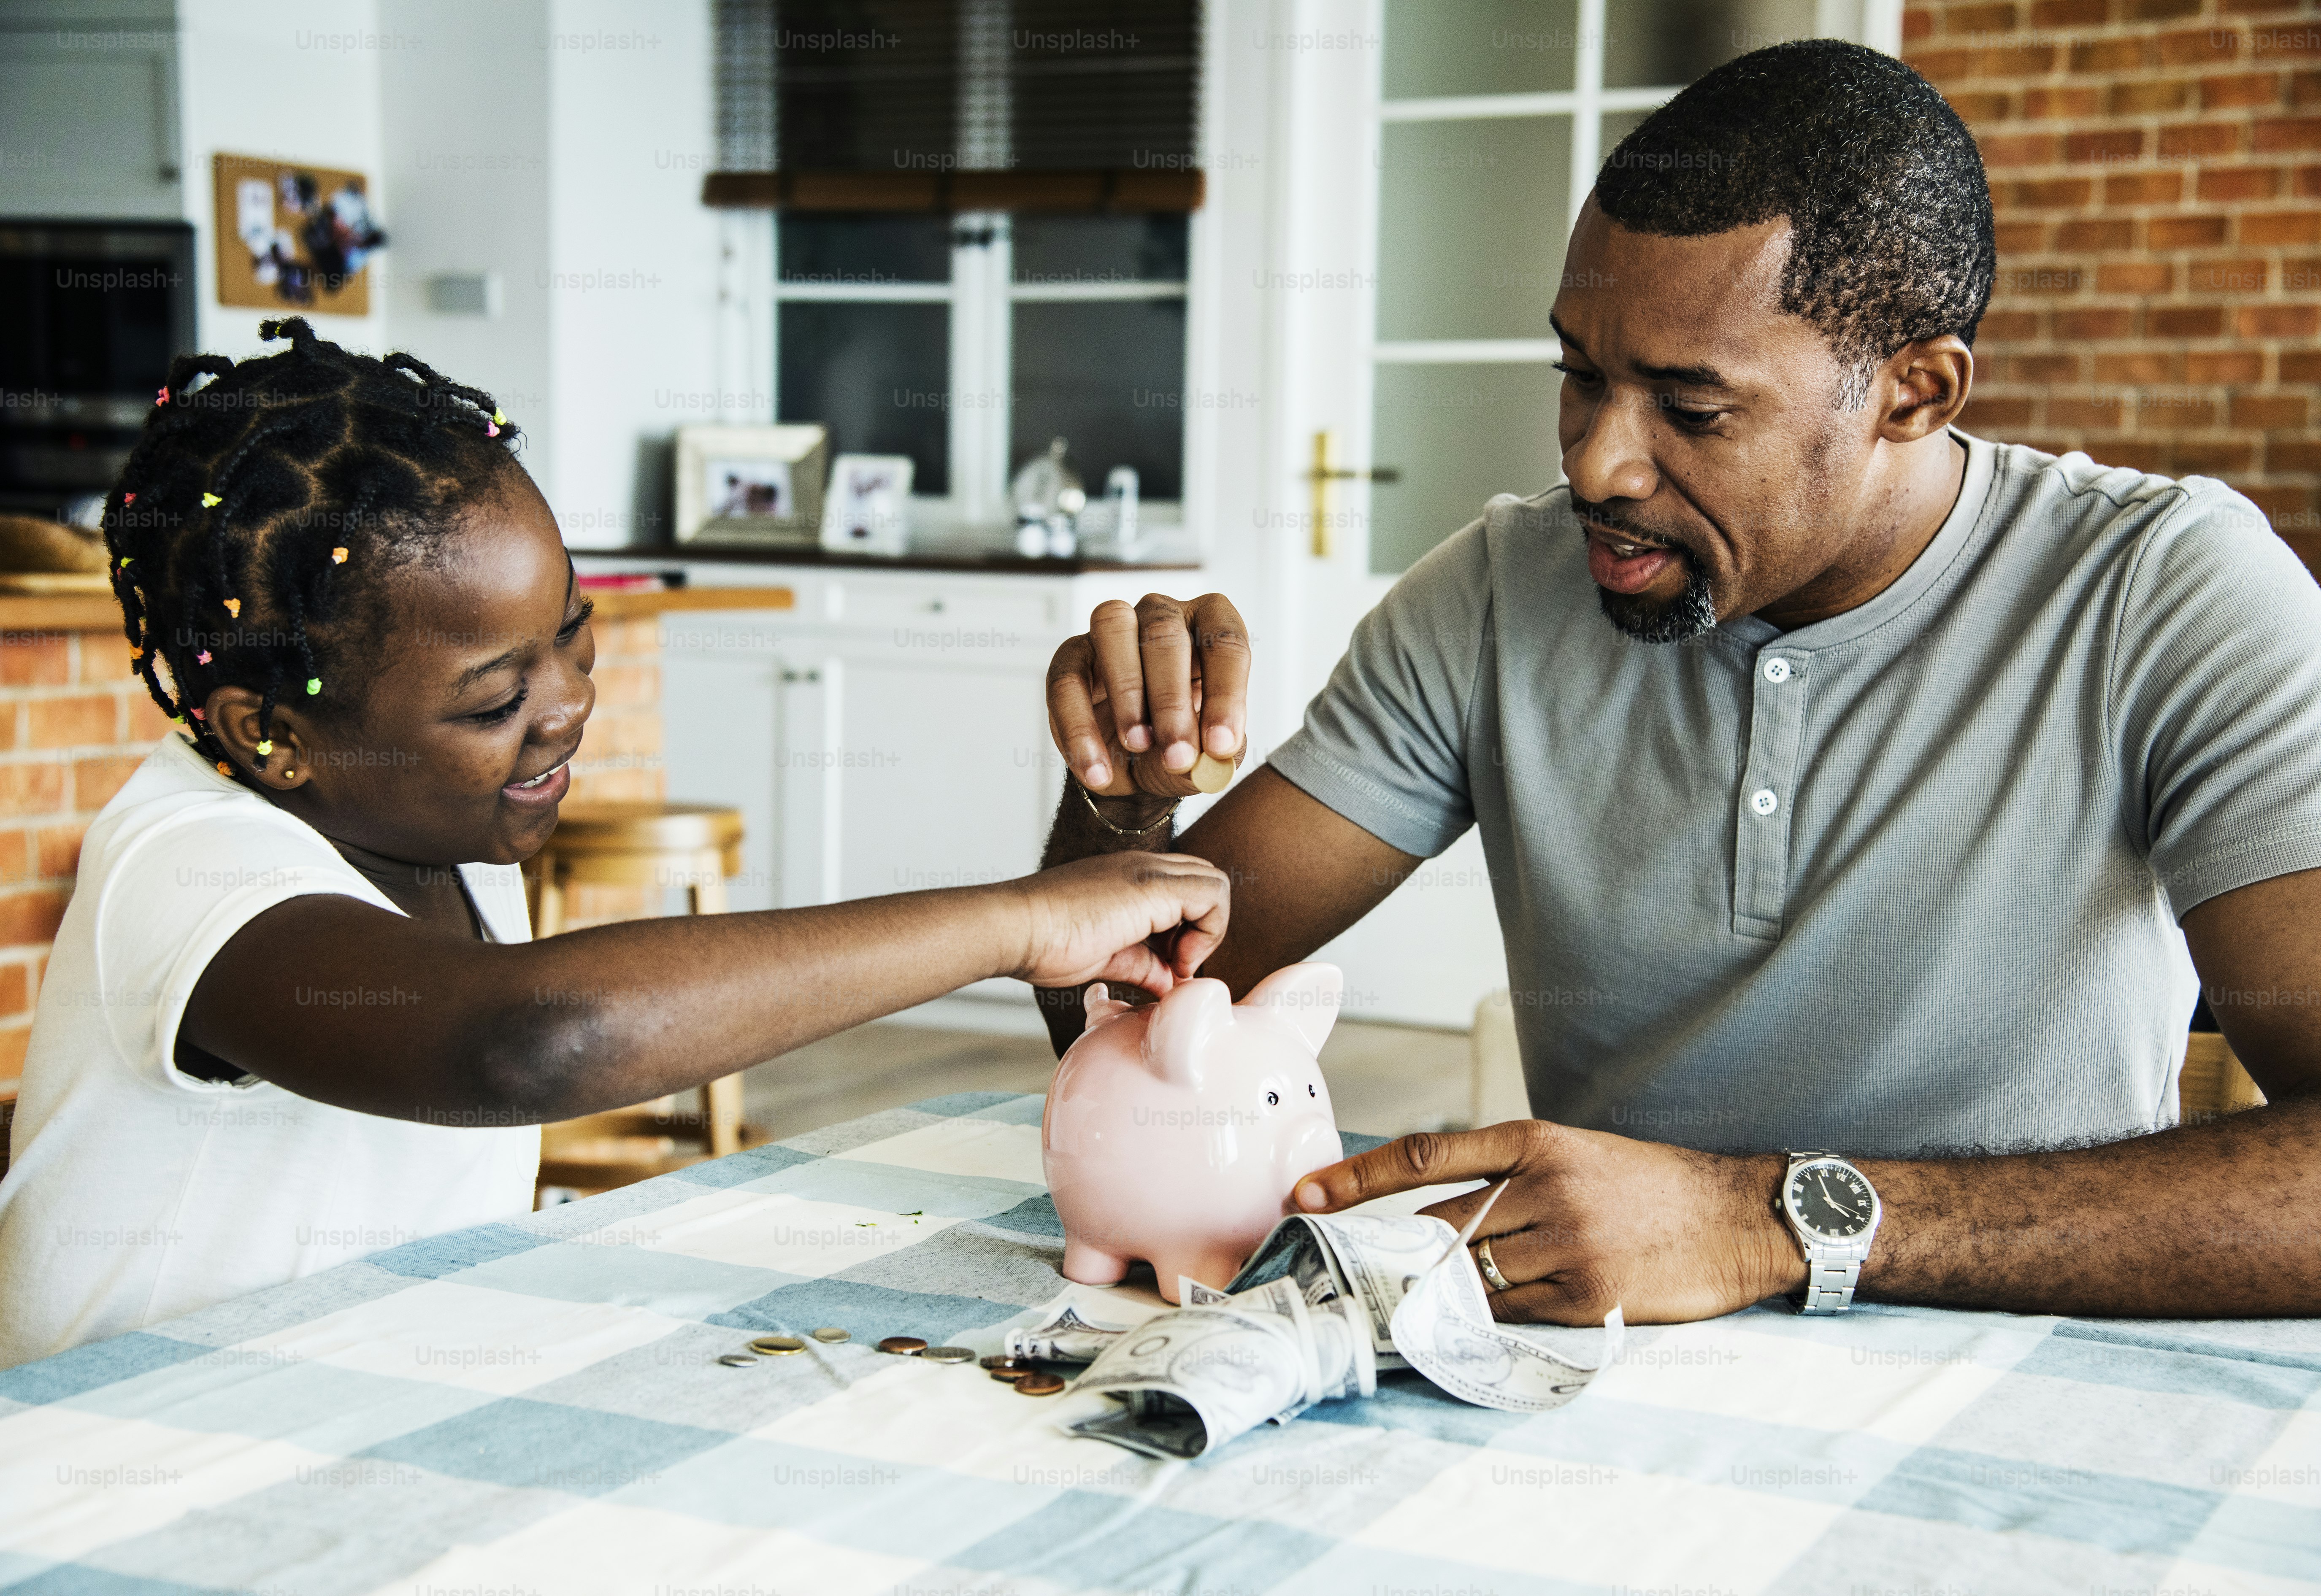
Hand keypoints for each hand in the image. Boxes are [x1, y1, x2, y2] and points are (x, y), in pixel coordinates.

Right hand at [1003, 850, 1230, 993]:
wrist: (1015, 928)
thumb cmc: (1046, 943)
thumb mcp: (1108, 957)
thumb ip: (1144, 965)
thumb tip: (1170, 984)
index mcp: (1131, 877)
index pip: (1188, 887)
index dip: (1191, 928)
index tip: (1170, 965)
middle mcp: (1144, 866)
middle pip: (1207, 880)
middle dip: (1206, 926)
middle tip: (1177, 963)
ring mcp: (1149, 871)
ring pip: (1216, 883)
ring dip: (1209, 929)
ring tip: (1175, 964)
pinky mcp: (1152, 886)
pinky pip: (1212, 895)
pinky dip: (1208, 932)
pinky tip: (1175, 962)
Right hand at [1047, 593, 1250, 797]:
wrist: (1133, 767)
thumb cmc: (1180, 745)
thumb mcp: (1207, 757)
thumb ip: (1215, 755)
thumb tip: (1210, 756)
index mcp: (1209, 629)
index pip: (1224, 641)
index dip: (1225, 693)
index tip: (1220, 745)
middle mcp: (1162, 616)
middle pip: (1165, 633)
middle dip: (1172, 700)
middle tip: (1178, 756)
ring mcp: (1112, 630)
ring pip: (1113, 629)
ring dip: (1127, 692)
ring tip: (1137, 745)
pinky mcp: (1070, 657)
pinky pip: (1066, 682)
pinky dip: (1080, 731)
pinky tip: (1098, 771)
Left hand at [1289, 1120, 1806, 1324]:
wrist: (1738, 1216)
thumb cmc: (1650, 1186)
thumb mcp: (1576, 1154)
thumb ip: (1506, 1177)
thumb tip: (1429, 1217)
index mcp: (1535, 1142)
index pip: (1424, 1155)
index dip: (1356, 1177)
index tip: (1306, 1195)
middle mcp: (1544, 1188)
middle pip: (1438, 1226)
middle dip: (1395, 1253)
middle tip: (1356, 1273)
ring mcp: (1565, 1244)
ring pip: (1470, 1274)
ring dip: (1441, 1292)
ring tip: (1417, 1303)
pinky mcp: (1587, 1296)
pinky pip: (1511, 1314)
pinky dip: (1486, 1320)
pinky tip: (1478, 1322)